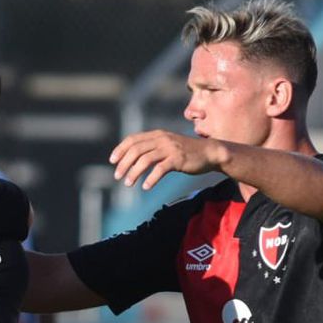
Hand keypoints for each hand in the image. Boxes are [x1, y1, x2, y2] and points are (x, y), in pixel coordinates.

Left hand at [110, 130, 225, 189]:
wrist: (209, 153)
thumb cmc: (186, 152)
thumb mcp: (167, 146)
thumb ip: (152, 149)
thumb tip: (133, 159)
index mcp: (157, 135)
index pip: (132, 139)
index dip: (120, 150)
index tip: (112, 161)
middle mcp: (162, 139)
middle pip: (136, 150)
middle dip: (124, 163)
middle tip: (117, 176)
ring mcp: (170, 148)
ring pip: (145, 159)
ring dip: (134, 172)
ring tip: (128, 184)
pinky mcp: (178, 159)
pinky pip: (160, 169)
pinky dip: (151, 179)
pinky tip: (146, 187)